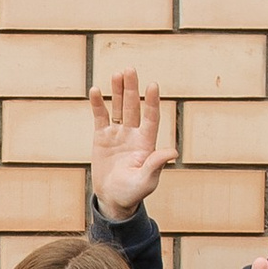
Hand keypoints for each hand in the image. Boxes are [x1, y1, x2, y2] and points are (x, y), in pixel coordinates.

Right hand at [88, 68, 172, 219]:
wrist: (113, 199)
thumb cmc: (133, 192)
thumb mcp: (146, 180)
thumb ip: (156, 165)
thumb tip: (172, 152)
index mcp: (147, 142)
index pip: (151, 117)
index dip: (152, 102)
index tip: (152, 85)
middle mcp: (133, 134)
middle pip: (133, 106)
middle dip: (132, 89)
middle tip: (130, 69)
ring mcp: (117, 134)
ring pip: (118, 107)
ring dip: (118, 91)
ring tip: (117, 74)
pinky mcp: (102, 137)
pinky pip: (100, 117)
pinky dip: (97, 104)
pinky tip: (95, 91)